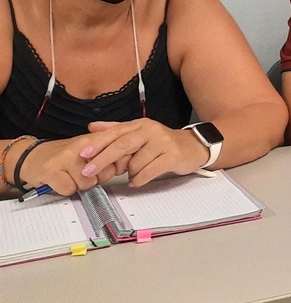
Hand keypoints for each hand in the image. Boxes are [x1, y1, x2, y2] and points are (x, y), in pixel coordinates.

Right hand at [10, 136, 112, 195]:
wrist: (33, 156)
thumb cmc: (64, 156)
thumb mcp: (88, 150)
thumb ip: (107, 155)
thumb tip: (124, 165)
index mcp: (93, 139)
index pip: (118, 152)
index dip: (118, 165)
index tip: (112, 169)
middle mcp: (81, 146)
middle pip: (104, 173)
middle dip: (97, 179)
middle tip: (85, 175)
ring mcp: (66, 158)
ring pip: (87, 183)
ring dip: (79, 186)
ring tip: (71, 177)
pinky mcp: (51, 170)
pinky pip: (69, 189)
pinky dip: (66, 189)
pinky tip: (61, 181)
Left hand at [83, 120, 210, 186]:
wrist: (194, 147)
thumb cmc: (162, 143)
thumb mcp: (139, 133)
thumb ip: (116, 130)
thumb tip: (92, 127)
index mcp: (141, 124)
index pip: (116, 132)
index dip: (99, 143)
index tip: (83, 154)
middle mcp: (151, 130)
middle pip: (122, 145)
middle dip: (103, 159)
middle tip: (88, 172)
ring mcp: (163, 142)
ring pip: (135, 163)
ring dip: (130, 173)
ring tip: (134, 174)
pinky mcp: (172, 156)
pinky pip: (148, 172)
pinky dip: (140, 179)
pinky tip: (138, 180)